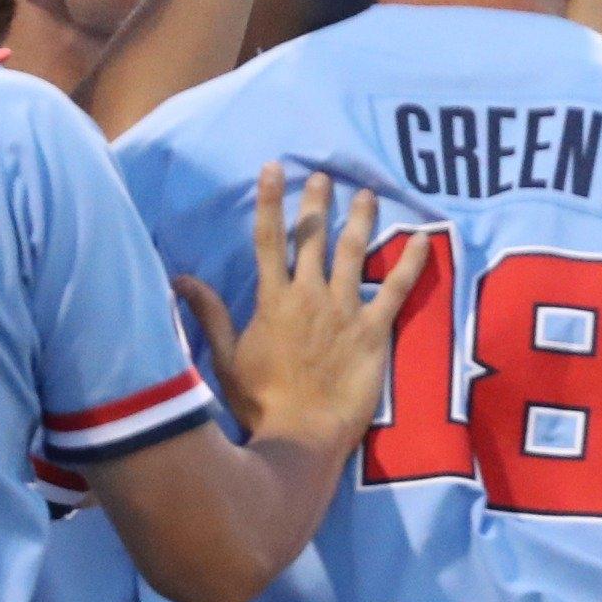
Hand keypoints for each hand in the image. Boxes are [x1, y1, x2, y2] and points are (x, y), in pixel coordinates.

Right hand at [177, 164, 428, 456]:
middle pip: (314, 238)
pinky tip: (422, 239)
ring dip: (360, 220)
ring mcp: (344, 311)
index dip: (270, 201)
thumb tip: (179, 278)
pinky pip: (395, 290)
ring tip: (367, 194)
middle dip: (318, 203)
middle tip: (324, 176)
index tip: (274, 168)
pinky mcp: (373, 331)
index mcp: (273, 299)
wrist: (300, 434)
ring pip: (353, 253)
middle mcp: (309, 296)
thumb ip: (208, 313)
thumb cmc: (259, 401)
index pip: (268, 240)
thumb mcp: (225, 357)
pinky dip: (410, 263)